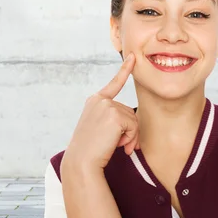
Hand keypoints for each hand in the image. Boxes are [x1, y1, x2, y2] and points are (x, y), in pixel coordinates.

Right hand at [63, 53, 138, 171]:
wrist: (82, 161)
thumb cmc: (91, 150)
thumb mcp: (101, 128)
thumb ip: (115, 119)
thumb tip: (135, 123)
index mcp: (95, 101)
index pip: (114, 84)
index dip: (124, 70)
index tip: (132, 57)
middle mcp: (100, 100)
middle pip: (130, 112)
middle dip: (130, 131)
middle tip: (120, 145)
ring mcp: (107, 106)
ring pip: (134, 120)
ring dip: (130, 137)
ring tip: (117, 146)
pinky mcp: (114, 115)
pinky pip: (134, 126)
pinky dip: (130, 138)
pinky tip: (117, 145)